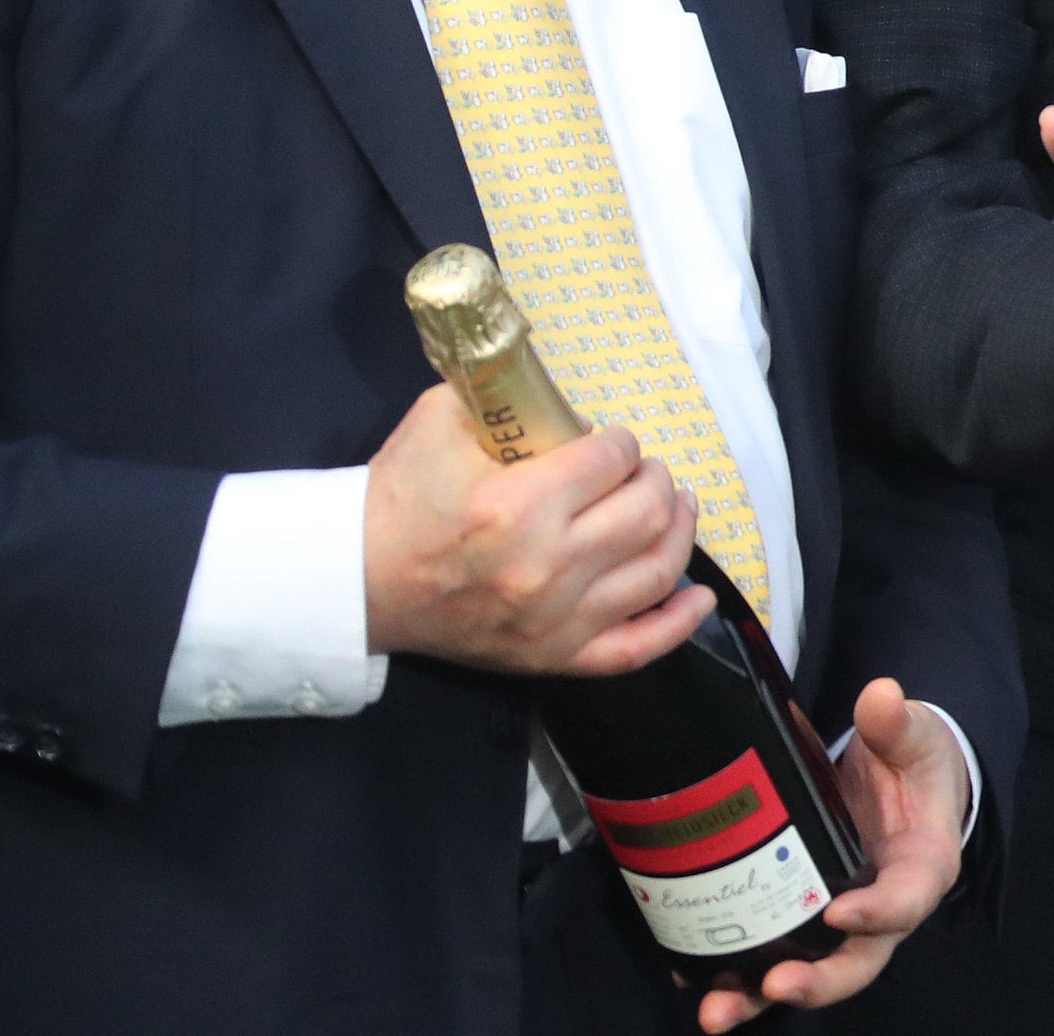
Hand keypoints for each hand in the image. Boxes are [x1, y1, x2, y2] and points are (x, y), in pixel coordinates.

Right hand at [362, 383, 711, 674]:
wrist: (354, 583)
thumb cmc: (398, 499)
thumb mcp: (441, 421)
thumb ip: (505, 396)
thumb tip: (565, 397)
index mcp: (519, 505)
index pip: (613, 459)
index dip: (621, 443)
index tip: (610, 443)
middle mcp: (547, 566)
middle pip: (648, 512)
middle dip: (656, 480)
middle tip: (643, 472)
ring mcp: (555, 620)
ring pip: (657, 571)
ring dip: (679, 531)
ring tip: (675, 508)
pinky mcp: (553, 657)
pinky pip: (635, 649)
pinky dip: (677, 624)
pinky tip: (699, 597)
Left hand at [695, 680, 970, 1027]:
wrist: (900, 779)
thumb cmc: (914, 762)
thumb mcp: (914, 735)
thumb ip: (895, 722)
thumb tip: (878, 696)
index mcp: (922, 866)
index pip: (907, 899)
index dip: (877, 913)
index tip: (837, 913)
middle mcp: (882, 910)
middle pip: (857, 962)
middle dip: (817, 982)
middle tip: (776, 983)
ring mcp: (839, 923)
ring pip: (808, 973)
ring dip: (759, 996)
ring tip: (715, 1009)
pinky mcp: (803, 920)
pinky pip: (771, 956)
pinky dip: (733, 972)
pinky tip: (690, 974)